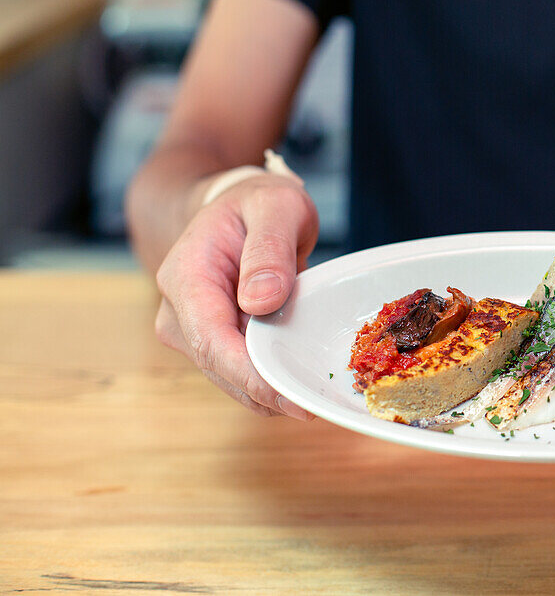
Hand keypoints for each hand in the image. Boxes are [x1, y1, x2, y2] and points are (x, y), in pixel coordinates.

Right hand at [153, 175, 318, 419]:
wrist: (239, 207)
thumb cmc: (257, 204)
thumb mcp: (275, 206)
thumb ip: (269, 248)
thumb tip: (259, 301)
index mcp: (186, 277)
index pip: (211, 342)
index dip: (252, 377)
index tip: (293, 398)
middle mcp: (179, 313)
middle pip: (222, 369)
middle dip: (269, 392)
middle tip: (320, 405)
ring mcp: (192, 332)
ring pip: (232, 380)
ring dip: (273, 391)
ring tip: (320, 395)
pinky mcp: (214, 343)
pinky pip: (243, 373)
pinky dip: (273, 382)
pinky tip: (306, 382)